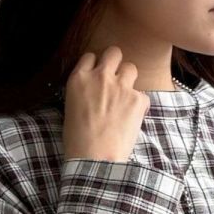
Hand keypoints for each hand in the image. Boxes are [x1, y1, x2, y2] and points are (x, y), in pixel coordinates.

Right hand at [61, 46, 150, 162]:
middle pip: (113, 52)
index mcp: (79, 79)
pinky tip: (133, 119)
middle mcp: (100, 76)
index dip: (96, 66)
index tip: (99, 77)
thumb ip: (82, 93)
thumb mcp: (70, 111)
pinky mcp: (136, 100)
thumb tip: (91, 93)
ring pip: (131, 67)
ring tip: (126, 98)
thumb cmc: (77, 143)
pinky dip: (140, 105)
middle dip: (116, 63)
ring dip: (130, 80)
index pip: (90, 57)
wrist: (94, 160)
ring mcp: (120, 86)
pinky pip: (143, 95)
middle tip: (116, 79)